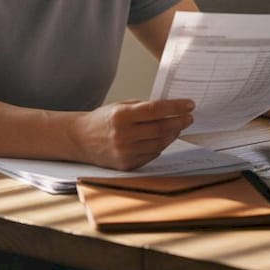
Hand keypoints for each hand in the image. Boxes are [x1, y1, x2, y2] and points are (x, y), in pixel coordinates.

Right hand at [72, 98, 194, 169]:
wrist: (80, 139)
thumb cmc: (102, 120)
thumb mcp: (120, 106)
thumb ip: (143, 108)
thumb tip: (171, 109)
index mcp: (121, 116)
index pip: (156, 110)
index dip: (176, 107)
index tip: (190, 105)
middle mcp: (123, 135)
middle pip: (161, 129)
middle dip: (179, 122)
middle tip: (189, 117)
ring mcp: (125, 152)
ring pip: (160, 143)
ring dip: (173, 134)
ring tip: (179, 127)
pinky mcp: (127, 165)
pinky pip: (152, 155)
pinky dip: (161, 146)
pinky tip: (165, 138)